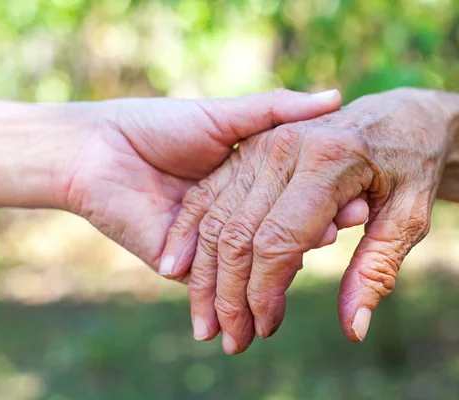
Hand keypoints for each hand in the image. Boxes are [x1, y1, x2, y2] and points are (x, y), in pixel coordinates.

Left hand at [60, 89, 341, 272]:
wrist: (99, 149)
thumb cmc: (159, 125)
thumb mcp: (226, 116)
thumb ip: (275, 111)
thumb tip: (334, 97)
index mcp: (245, 184)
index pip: (293, 201)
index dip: (326, 205)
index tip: (359, 204)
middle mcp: (232, 217)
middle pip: (280, 238)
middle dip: (313, 239)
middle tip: (351, 230)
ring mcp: (208, 245)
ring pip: (253, 269)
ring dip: (282, 277)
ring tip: (320, 259)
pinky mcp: (182, 266)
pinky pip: (217, 284)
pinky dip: (245, 290)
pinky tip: (274, 288)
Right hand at [163, 88, 453, 353]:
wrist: (400, 114)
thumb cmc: (411, 165)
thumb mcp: (410, 217)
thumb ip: (377, 270)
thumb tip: (353, 330)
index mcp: (327, 160)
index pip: (279, 241)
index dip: (266, 293)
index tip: (267, 328)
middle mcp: (283, 148)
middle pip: (238, 235)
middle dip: (231, 295)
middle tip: (234, 340)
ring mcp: (260, 145)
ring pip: (216, 219)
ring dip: (205, 276)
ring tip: (207, 323)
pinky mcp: (248, 148)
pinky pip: (208, 194)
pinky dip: (189, 233)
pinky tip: (176, 269)